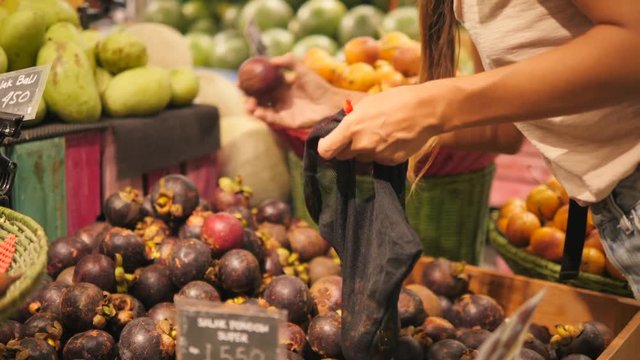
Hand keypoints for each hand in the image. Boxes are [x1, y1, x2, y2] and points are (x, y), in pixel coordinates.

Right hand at [246, 54, 354, 129]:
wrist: (331, 103)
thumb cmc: (319, 85)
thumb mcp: (303, 69)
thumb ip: (289, 61)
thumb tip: (271, 60)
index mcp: (281, 85)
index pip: (262, 83)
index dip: (250, 82)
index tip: (241, 79)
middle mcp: (279, 98)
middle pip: (258, 97)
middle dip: (247, 95)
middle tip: (242, 92)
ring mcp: (282, 110)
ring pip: (261, 110)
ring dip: (252, 107)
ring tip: (250, 105)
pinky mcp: (286, 121)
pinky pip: (271, 119)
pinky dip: (263, 116)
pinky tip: (258, 112)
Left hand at [317, 83, 447, 164]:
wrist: (425, 110)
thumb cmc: (395, 100)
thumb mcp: (367, 103)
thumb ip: (351, 119)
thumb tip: (340, 128)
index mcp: (351, 128)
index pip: (326, 151)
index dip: (325, 148)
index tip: (329, 144)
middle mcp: (362, 144)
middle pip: (342, 156)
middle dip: (345, 148)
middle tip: (356, 136)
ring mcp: (377, 155)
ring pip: (361, 158)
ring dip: (365, 150)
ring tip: (379, 133)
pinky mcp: (390, 161)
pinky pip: (378, 160)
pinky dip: (381, 152)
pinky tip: (392, 139)